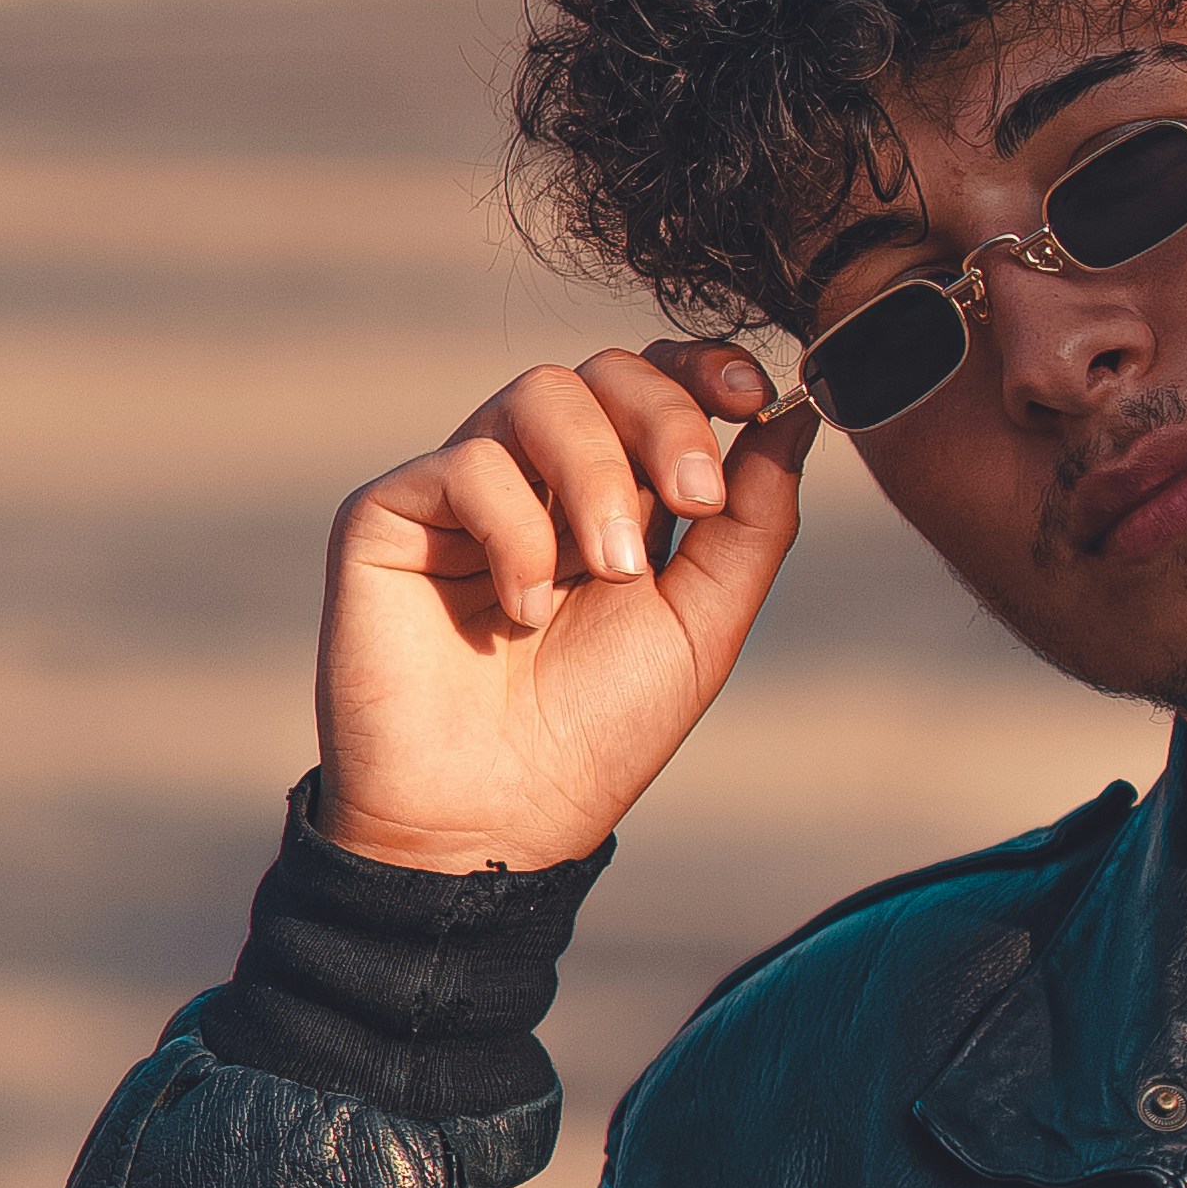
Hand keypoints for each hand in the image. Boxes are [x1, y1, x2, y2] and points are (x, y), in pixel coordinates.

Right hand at [314, 338, 810, 875]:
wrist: (497, 817)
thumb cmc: (596, 733)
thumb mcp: (701, 626)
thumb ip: (751, 525)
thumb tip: (796, 420)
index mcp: (616, 497)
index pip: (656, 384)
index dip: (704, 369)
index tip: (754, 397)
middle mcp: (536, 478)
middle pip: (604, 371)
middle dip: (666, 419)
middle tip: (696, 498)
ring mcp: (462, 488)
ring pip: (539, 395)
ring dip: (599, 474)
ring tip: (613, 570)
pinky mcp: (390, 512)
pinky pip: (467, 465)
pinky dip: (517, 533)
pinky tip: (524, 612)